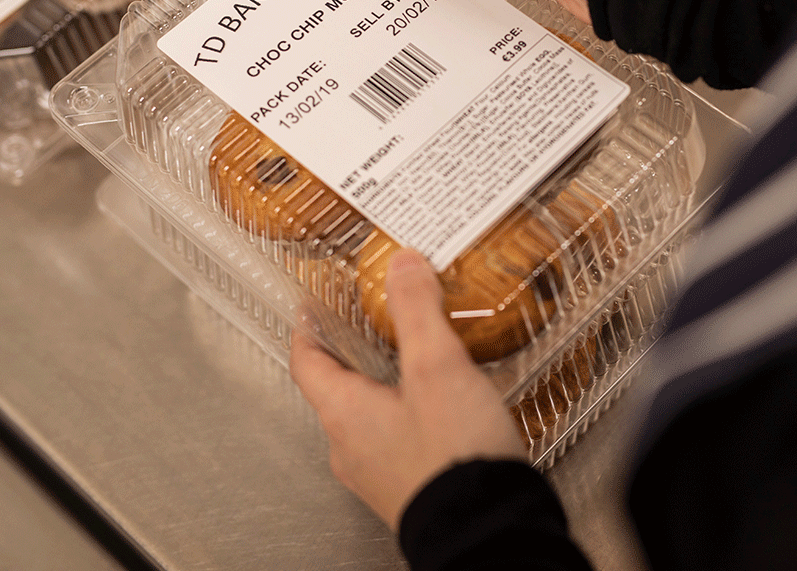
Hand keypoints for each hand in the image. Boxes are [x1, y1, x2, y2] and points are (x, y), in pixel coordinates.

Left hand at [290, 248, 527, 529]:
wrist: (490, 533)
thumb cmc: (453, 458)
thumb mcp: (436, 367)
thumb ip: (417, 310)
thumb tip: (402, 263)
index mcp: (345, 414)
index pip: (306, 363)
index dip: (306, 328)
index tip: (309, 306)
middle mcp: (352, 448)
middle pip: (336, 388)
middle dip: (350, 351)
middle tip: (368, 321)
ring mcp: (380, 473)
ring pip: (368, 414)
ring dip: (383, 381)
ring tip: (412, 355)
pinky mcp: (411, 486)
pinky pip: (396, 437)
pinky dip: (408, 409)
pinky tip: (443, 402)